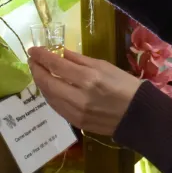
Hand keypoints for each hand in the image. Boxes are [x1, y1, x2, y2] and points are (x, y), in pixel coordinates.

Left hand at [27, 47, 141, 135]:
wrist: (139, 115)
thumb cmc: (126, 85)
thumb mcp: (105, 66)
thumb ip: (80, 60)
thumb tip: (60, 53)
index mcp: (89, 78)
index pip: (57, 65)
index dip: (42, 56)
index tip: (33, 50)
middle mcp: (79, 96)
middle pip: (48, 83)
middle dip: (36, 70)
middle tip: (32, 61)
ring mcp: (76, 112)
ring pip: (50, 97)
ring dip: (42, 84)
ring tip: (39, 73)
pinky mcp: (77, 123)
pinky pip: (57, 108)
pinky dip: (51, 96)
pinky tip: (51, 89)